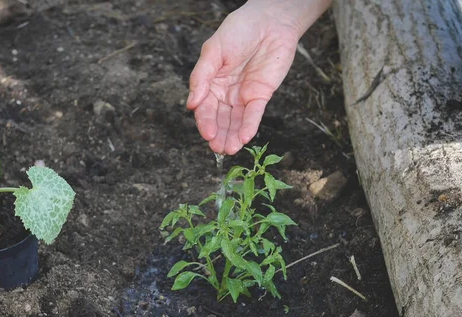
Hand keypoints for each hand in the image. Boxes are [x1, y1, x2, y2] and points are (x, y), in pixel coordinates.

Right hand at [187, 0, 331, 154]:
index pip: (205, 108)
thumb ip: (201, 77)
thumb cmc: (239, 30)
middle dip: (219, 135)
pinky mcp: (261, 95)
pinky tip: (245, 138)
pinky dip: (249, 126)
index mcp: (210, 83)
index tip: (207, 134)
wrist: (270, 21)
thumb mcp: (214, 50)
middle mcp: (225, 93)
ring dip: (232, 136)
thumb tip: (191, 103)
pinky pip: (254, 114)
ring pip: (236, 122)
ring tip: (229, 150)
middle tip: (218, 149)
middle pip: (220, 119)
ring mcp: (243, 96)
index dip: (205, 122)